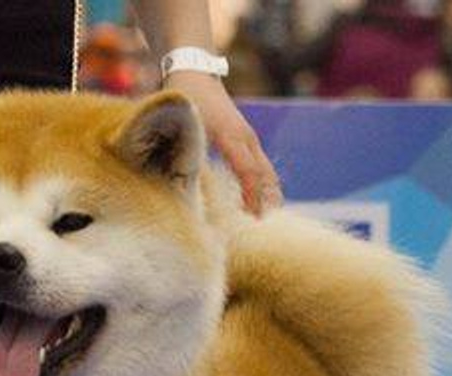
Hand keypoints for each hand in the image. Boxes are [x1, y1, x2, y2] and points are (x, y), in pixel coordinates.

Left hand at [165, 70, 282, 214]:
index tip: (253, 220)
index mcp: (231, 137)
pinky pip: (260, 166)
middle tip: (264, 228)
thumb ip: (187, 152)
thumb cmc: (184, 100)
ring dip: (268, 194)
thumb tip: (186, 184)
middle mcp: (246, 137)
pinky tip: (262, 203)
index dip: (252, 197)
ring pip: (266, 171)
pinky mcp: (247, 139)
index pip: (249, 173)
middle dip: (266, 201)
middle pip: (264, 175)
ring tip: (267, 220)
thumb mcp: (183, 127)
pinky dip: (263, 185)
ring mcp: (249, 137)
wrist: (195, 71)